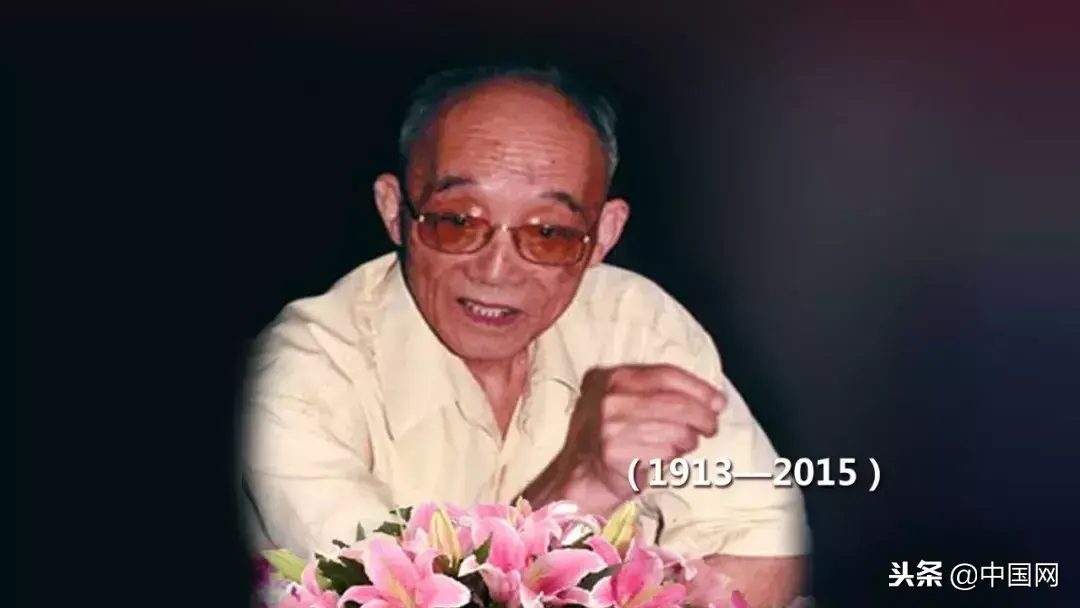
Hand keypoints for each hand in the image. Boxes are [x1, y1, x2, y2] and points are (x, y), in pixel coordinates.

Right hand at [524, 364, 726, 514]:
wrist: (581, 473)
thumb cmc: (612, 435)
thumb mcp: (626, 401)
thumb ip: (660, 394)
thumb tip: (712, 400)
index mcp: (613, 377)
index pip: (667, 375)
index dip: (699, 389)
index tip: (718, 402)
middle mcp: (610, 399)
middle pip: (677, 403)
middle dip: (703, 417)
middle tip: (711, 427)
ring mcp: (611, 427)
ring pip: (677, 431)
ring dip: (688, 441)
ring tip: (681, 445)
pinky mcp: (617, 455)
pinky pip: (666, 454)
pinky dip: (673, 458)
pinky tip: (665, 458)